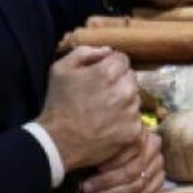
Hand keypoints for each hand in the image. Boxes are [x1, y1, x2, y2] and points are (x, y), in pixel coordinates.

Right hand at [38, 46, 141, 169]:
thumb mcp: (61, 68)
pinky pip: (135, 118)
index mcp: (108, 72)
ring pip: (135, 98)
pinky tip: (109, 125)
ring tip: (104, 111)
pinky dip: (125, 120)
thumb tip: (107, 51)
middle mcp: (124, 90)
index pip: (122, 59)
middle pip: (130, 78)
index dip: (110, 66)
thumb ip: (86, 52)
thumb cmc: (57, 104)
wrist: (58, 142)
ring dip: (124, 101)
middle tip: (101, 94)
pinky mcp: (133, 131)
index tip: (99, 76)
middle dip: (118, 82)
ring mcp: (131, 112)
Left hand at [80, 130, 164, 192]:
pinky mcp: (157, 184)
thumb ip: (105, 148)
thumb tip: (87, 157)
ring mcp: (159, 171)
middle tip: (86, 188)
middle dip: (106, 182)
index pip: (133, 153)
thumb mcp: (110, 141)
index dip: (114, 161)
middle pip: (132, 172)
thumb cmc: (113, 143)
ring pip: (136, 188)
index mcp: (148, 139)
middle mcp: (157, 154)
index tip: (95, 167)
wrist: (129, 148)